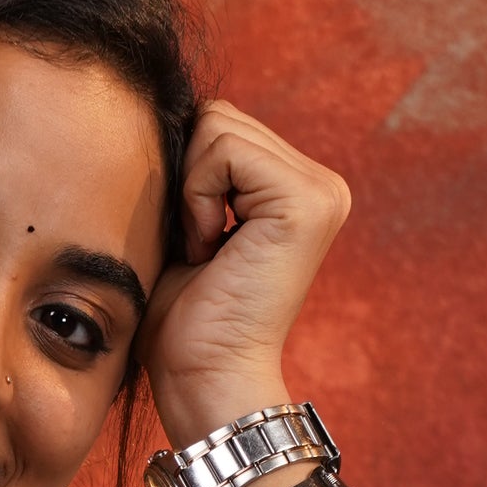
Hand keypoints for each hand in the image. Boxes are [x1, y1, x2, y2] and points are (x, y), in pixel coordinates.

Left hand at [140, 98, 351, 449]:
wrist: (204, 379)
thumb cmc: (184, 318)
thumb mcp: (187, 224)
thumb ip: (196, 168)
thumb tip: (165, 108)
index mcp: (298, 188)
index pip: (220, 124)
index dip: (185, 175)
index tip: (192, 242)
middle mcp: (321, 184)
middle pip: (218, 116)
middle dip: (188, 179)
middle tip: (197, 248)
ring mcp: (321, 191)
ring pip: (216, 126)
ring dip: (190, 191)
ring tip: (205, 250)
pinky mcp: (307, 201)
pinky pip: (221, 149)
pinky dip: (196, 197)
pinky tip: (209, 248)